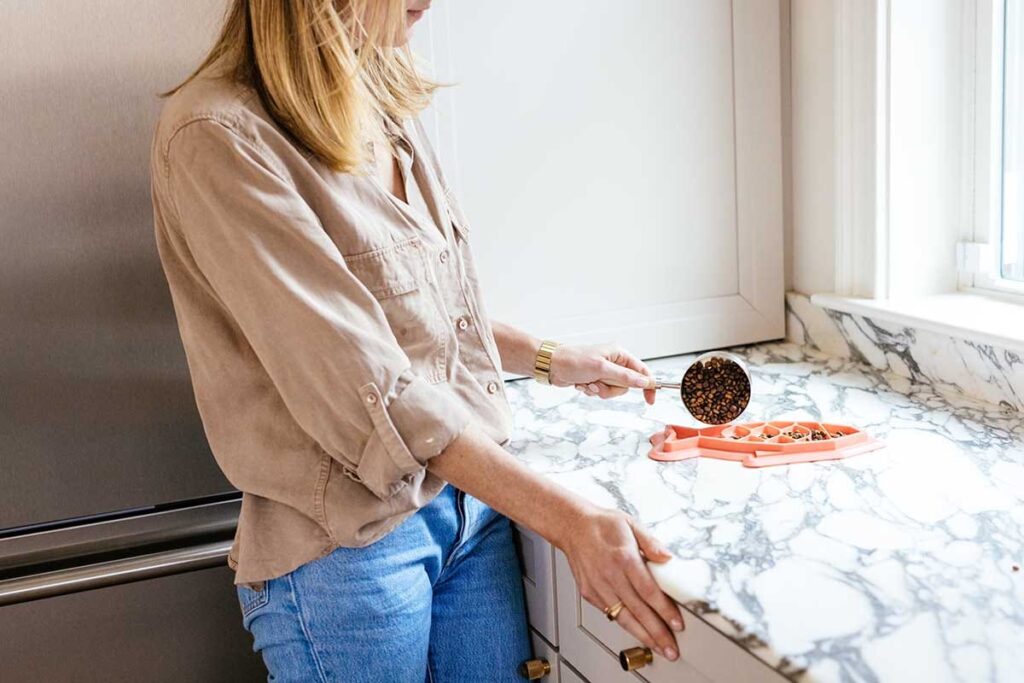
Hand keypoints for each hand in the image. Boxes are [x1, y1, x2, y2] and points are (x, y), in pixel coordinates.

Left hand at [549, 343, 656, 404]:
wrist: (552, 366)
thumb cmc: (574, 361)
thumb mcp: (602, 369)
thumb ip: (624, 377)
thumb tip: (644, 382)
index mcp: (619, 354)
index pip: (641, 371)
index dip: (647, 385)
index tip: (650, 400)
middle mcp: (614, 362)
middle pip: (626, 385)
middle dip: (611, 389)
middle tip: (598, 383)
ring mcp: (604, 372)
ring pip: (613, 391)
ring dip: (600, 391)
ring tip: (587, 383)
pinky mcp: (595, 379)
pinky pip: (601, 392)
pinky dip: (592, 391)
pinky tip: (582, 384)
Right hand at [555, 504, 683, 659]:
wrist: (571, 526)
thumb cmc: (601, 524)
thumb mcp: (630, 524)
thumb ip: (651, 542)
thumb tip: (667, 558)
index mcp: (624, 557)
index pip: (648, 591)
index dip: (664, 611)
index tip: (677, 624)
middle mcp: (610, 575)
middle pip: (638, 611)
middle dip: (657, 633)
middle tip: (671, 649)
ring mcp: (598, 586)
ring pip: (623, 617)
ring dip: (642, 635)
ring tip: (657, 648)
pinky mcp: (589, 592)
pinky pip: (610, 613)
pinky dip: (625, 624)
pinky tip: (637, 631)